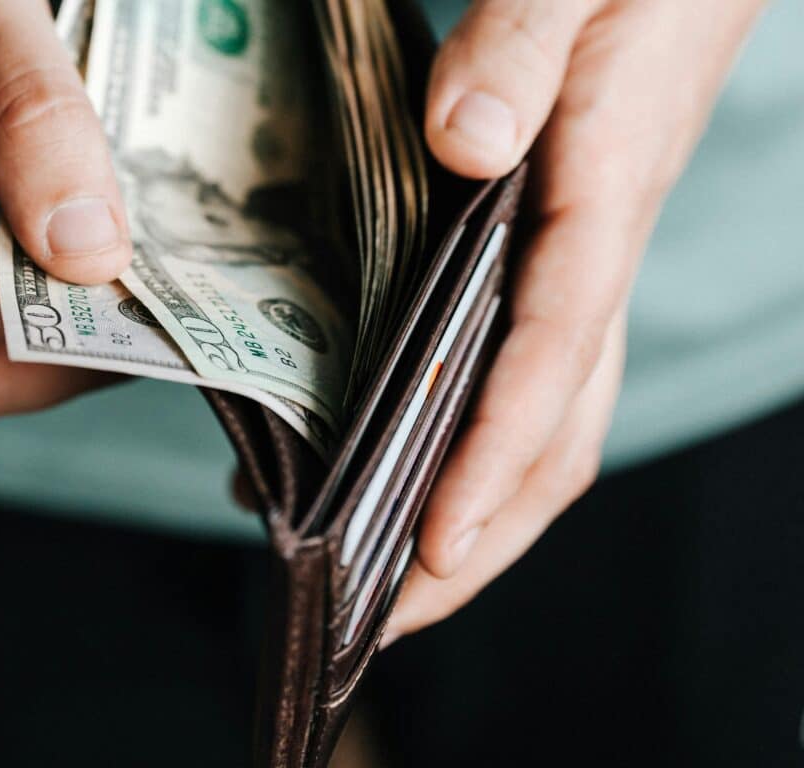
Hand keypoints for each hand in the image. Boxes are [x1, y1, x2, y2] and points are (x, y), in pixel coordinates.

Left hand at [385, 0, 764, 642]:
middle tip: (385, 619)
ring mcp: (578, 276)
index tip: (431, 544)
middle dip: (479, 539)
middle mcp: (594, 262)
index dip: (494, 455)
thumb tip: (469, 142)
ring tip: (379, 585)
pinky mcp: (553, 270)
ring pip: (542, 428)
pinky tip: (396, 468)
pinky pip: (521, 383)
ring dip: (473, 518)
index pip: (551, 355)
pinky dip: (468, 449)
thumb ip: (521, 43)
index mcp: (601, 197)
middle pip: (554, 434)